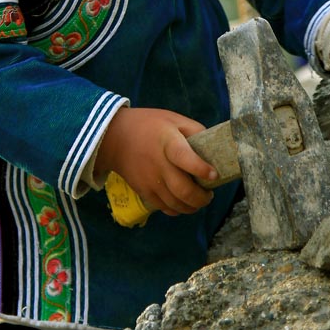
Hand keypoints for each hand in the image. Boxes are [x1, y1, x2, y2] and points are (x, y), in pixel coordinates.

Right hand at [94, 107, 217, 216]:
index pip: (185, 158)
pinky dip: (178, 209)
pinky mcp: (143, 191)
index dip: (201, 169)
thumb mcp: (173, 119)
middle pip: (182, 189)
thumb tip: (213, 149)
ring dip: (192, 206)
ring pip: (175, 203)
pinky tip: (184, 202)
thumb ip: (195, 131)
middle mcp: (158, 164)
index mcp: (168, 141)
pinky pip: (164, 207)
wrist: (114, 137)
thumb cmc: (149, 125)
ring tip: (199, 200)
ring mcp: (149, 180)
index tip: (214, 174)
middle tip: (209, 195)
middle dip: (202, 198)